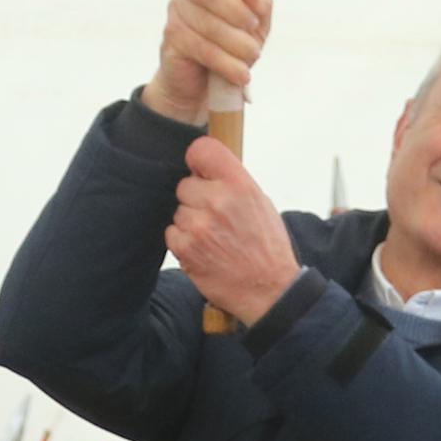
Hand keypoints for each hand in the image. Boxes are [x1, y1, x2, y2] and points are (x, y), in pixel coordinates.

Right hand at [143, 0, 272, 125]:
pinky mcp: (171, 40)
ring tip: (250, 56)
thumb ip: (261, 3)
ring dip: (237, 44)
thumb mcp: (256, 25)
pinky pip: (202, 48)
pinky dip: (227, 63)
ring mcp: (176, 13)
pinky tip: (241, 73)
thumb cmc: (232, 45)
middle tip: (254, 28)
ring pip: (208, 23)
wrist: (204, 85)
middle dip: (237, 12)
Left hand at [164, 135, 299, 325]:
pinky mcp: (185, 247)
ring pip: (179, 210)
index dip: (197, 161)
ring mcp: (199, 225)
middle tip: (215, 217)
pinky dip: (184, 241)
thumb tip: (205, 170)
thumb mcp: (260, 203)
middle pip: (185, 184)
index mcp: (240, 185)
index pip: (202, 150)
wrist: (269, 290)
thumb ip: (233, 183)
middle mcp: (218, 201)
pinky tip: (205, 250)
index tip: (199, 171)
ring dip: (190, 222)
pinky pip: (172, 232)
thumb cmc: (267, 248)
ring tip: (214, 237)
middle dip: (196, 198)